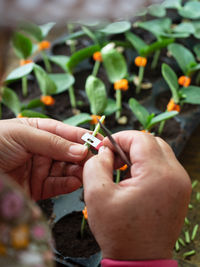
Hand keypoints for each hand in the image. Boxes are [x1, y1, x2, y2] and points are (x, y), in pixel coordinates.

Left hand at [0, 118, 88, 199]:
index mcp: (40, 131)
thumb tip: (80, 150)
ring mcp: (41, 168)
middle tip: (96, 160)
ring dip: (79, 171)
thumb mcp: (23, 135)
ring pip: (67, 169)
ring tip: (87, 172)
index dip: (84, 137)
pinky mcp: (38, 187)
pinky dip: (68, 184)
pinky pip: (58, 185)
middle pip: (70, 152)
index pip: (67, 133)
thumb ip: (53, 143)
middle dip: (84, 156)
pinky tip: (75, 181)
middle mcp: (43, 149)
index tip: (100, 142)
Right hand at [83, 131, 190, 260]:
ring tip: (121, 168)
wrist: (140, 260)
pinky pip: (164, 165)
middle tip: (113, 157)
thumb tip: (104, 151)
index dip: (120, 137)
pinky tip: (133, 177)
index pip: (141, 138)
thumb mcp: (97, 195)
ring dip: (139, 154)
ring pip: (159, 152)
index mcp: (158, 175)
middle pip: (152, 142)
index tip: (105, 147)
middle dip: (129, 144)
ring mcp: (181, 183)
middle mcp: (175, 176)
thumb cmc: (119, 232)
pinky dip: (147, 164)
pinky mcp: (179, 190)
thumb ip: (96, 165)